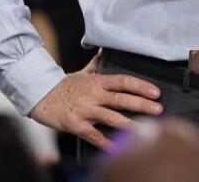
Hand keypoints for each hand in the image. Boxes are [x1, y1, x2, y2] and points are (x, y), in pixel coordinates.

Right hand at [29, 52, 163, 148]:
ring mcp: (85, 110)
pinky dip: (106, 142)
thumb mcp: (82, 72)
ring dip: (130, 125)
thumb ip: (97, 64)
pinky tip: (117, 148)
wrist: (40, 95)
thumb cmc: (63, 85)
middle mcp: (94, 95)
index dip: (141, 86)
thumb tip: (105, 50)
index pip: (124, 81)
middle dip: (142, 105)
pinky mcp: (75, 124)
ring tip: (146, 131)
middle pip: (121, 99)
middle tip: (158, 110)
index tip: (155, 92)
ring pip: (111, 117)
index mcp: (98, 82)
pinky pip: (93, 134)